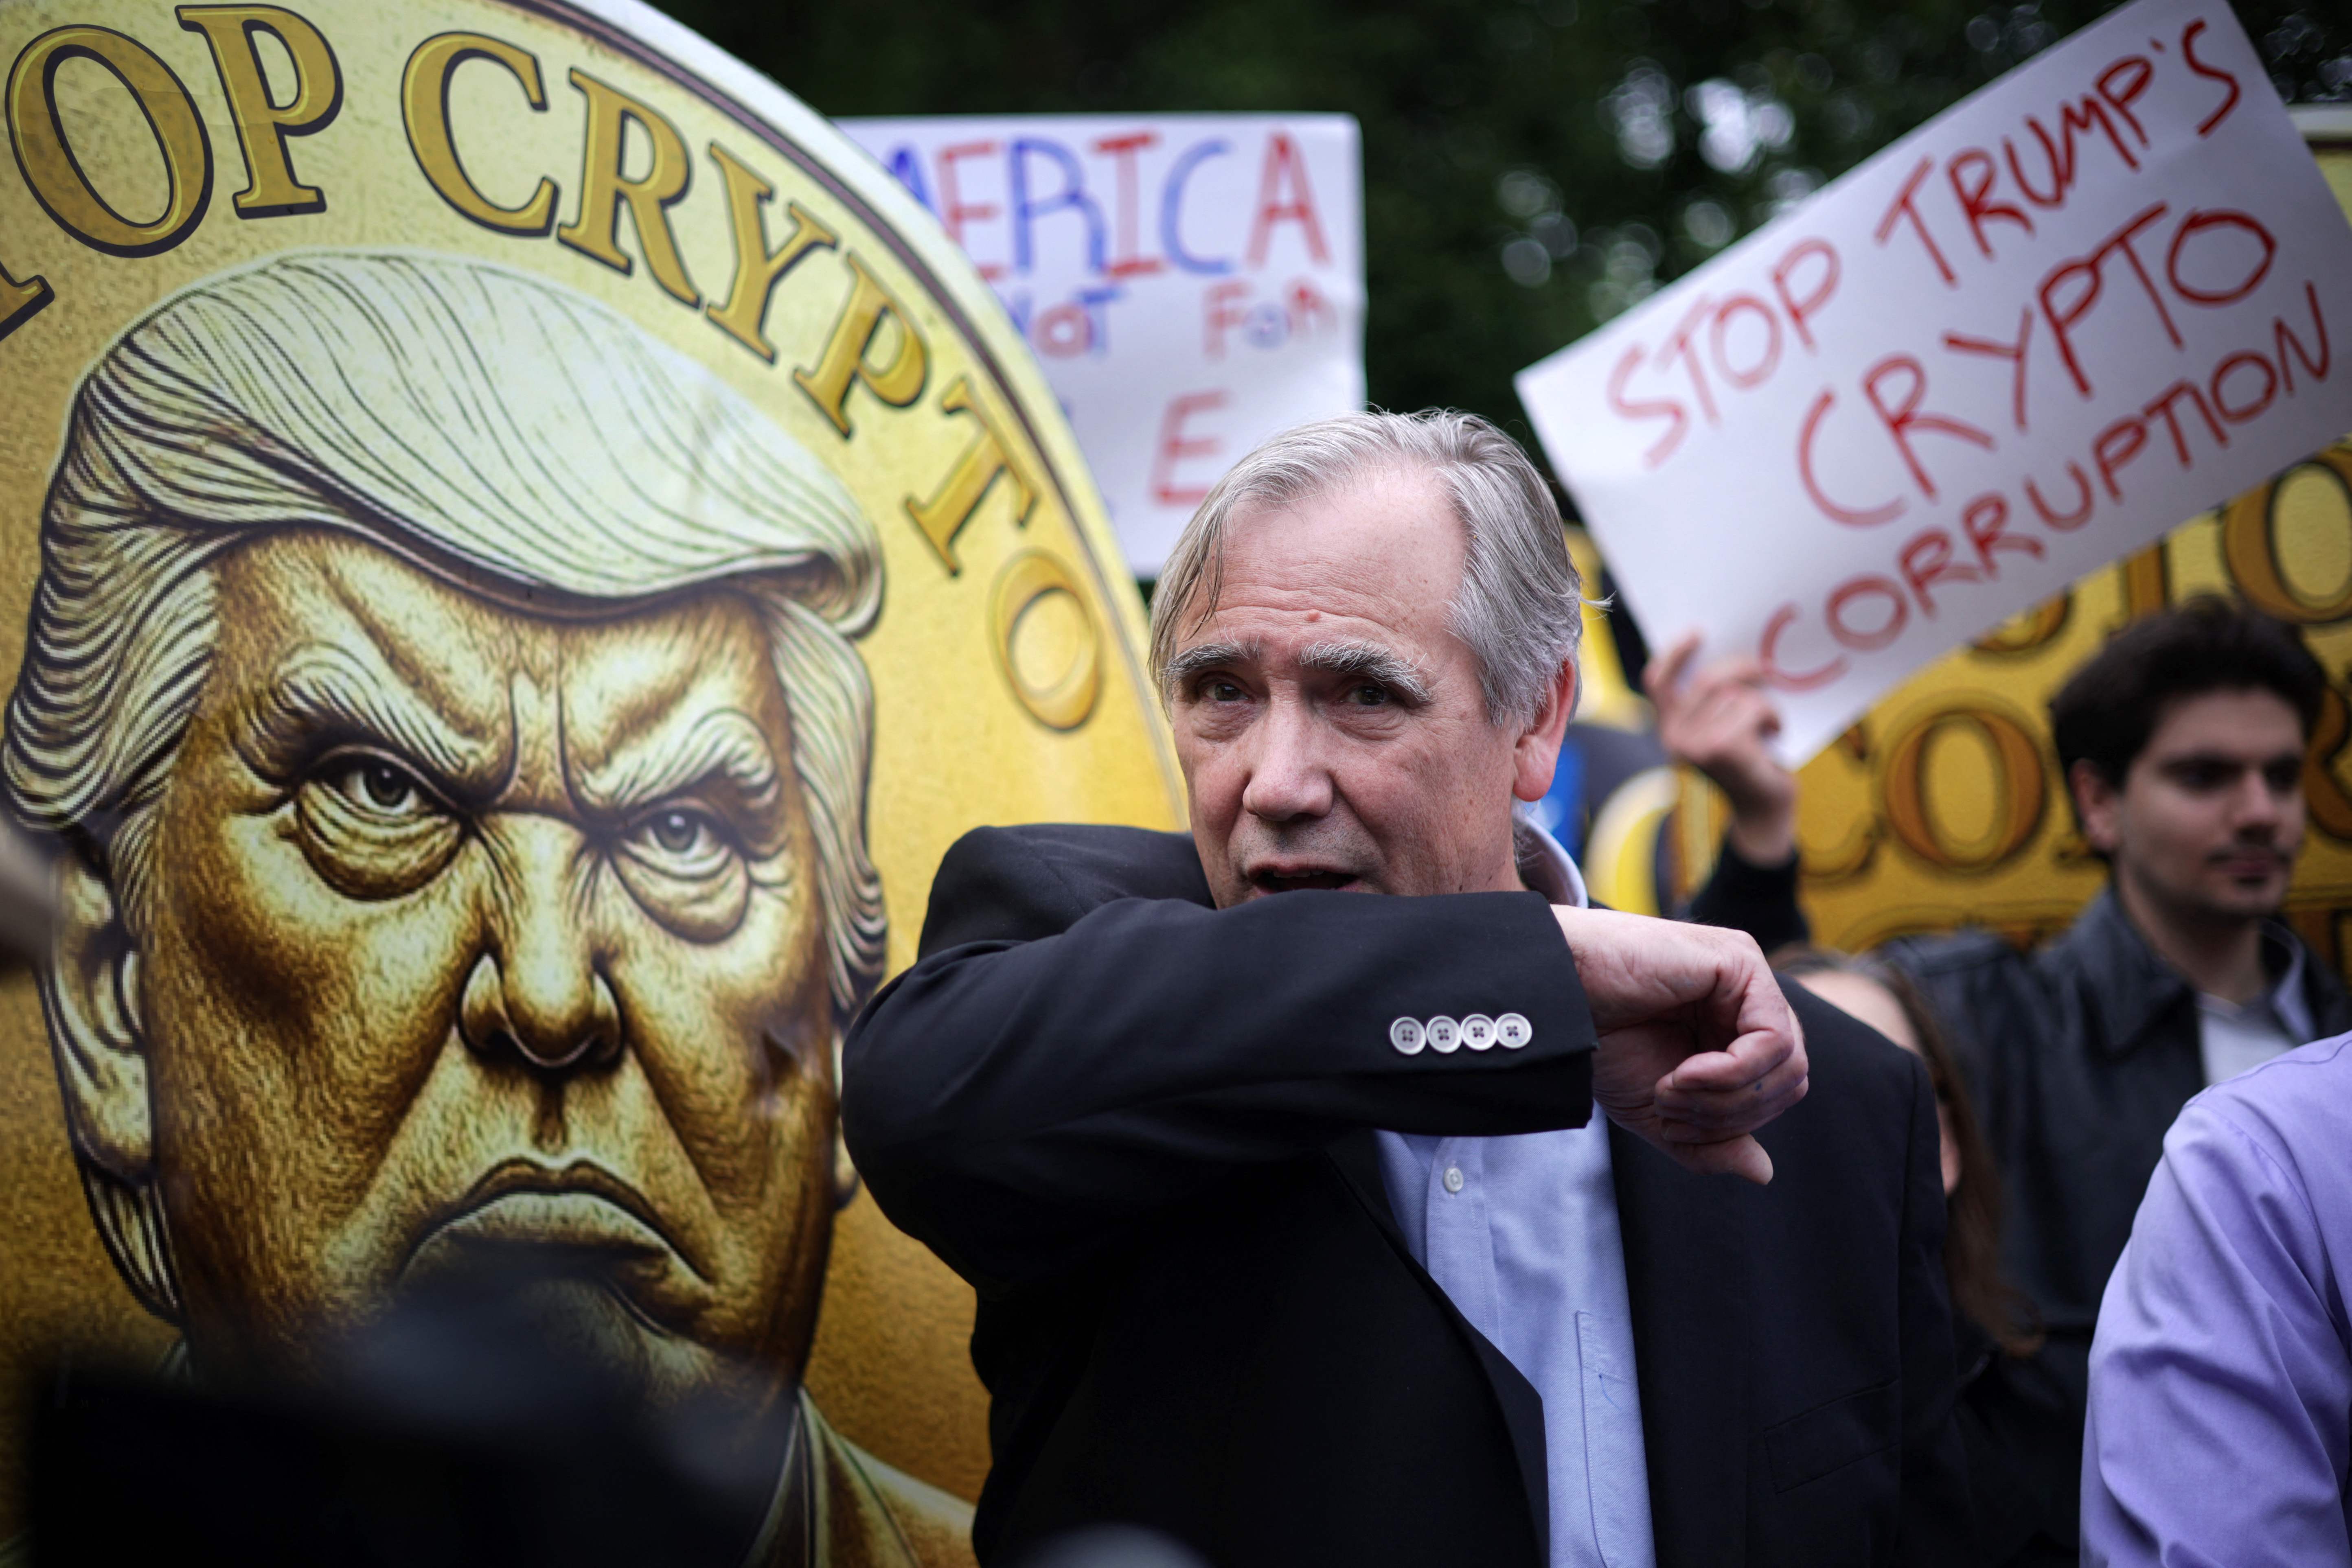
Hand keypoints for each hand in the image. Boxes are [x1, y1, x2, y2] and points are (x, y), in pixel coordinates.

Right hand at [1551, 905, 1806, 1183]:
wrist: (1559, 997)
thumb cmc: (1601, 1043)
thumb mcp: (1660, 1113)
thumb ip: (1711, 1144)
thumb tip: (1764, 1173)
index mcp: (1736, 1029)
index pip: (1776, 1091)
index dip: (1731, 1125)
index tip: (1669, 1122)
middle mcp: (1750, 1000)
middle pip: (1790, 1082)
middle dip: (1729, 1116)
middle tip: (1668, 1108)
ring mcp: (1749, 978)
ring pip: (1789, 1065)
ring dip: (1724, 1098)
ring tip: (1670, 1089)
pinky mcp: (1741, 960)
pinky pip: (1774, 1040)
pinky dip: (1730, 1075)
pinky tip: (1683, 1074)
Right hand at [1645, 633, 1797, 864]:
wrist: (1765, 810)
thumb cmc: (1752, 762)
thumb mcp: (1725, 726)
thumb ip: (1716, 699)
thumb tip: (1733, 655)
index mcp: (1670, 729)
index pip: (1658, 682)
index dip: (1675, 654)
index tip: (1699, 632)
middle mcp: (1673, 738)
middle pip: (1707, 680)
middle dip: (1741, 669)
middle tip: (1765, 671)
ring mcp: (1694, 745)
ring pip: (1734, 693)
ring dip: (1762, 703)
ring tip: (1769, 724)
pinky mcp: (1721, 749)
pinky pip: (1751, 707)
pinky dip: (1771, 715)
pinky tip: (1774, 733)